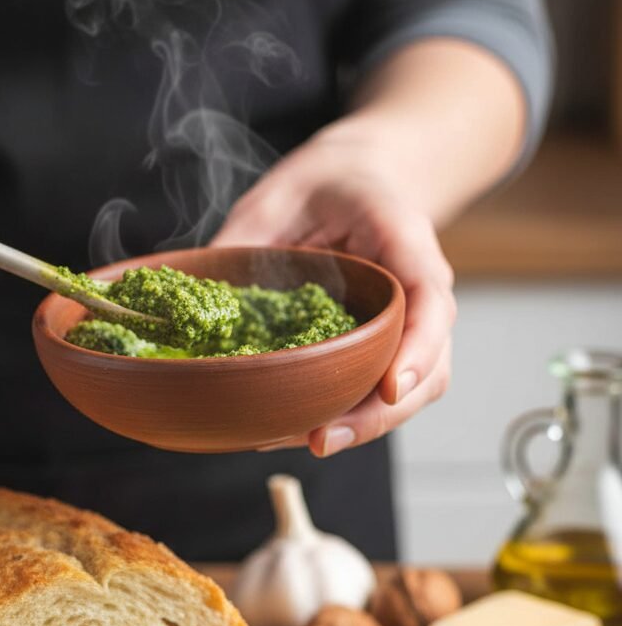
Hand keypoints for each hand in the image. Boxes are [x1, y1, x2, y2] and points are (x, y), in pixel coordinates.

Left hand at [210, 119, 455, 455]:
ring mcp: (409, 326)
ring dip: (366, 425)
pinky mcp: (387, 348)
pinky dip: (352, 416)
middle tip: (323, 439)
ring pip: (413, 391)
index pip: (430, 297)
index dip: (417, 347)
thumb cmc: (326, 185)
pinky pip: (383, 391)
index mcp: (405, 240)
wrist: (360, 182)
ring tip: (309, 443)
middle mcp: (419, 292)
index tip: (389, 385)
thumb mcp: (282, 193)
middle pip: (429, 367)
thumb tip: (194, 297)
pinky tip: (299, 432)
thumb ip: (248, 239)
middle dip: (380, 412)